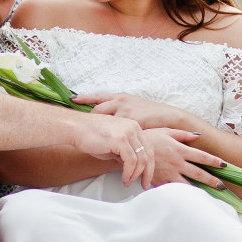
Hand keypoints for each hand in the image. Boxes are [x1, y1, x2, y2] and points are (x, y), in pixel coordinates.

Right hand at [67, 112, 149, 185]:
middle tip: (144, 184)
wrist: (75, 128)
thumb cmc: (89, 136)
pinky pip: (131, 161)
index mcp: (133, 127)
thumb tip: (131, 166)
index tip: (146, 177)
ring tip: (127, 182)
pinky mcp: (121, 140)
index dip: (148, 165)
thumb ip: (124, 153)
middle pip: (148, 153)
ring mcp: (128, 132)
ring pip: (141, 159)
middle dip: (147, 172)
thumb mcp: (113, 145)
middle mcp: (133, 127)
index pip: (147, 148)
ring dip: (135, 175)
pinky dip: (129, 172)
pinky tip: (124, 178)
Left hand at [73, 92, 195, 131]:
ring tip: (93, 139)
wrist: (169, 116)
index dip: (84, 98)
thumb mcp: (133, 107)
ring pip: (106, 121)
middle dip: (91, 119)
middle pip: (98, 110)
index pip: (98, 97)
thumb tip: (106, 121)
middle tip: (84, 127)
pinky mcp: (133, 122)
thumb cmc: (151, 114)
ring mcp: (127, 111)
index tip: (72, 99)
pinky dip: (113, 139)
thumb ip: (120, 112)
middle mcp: (121, 102)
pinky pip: (118, 132)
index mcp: (120, 97)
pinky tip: (110, 145)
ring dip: (101, 131)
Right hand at [138, 127, 228, 191]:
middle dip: (212, 180)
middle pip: (198, 173)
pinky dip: (183, 195)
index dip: (214, 161)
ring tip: (211, 196)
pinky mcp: (161, 181)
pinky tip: (190, 200)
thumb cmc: (149, 138)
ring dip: (200, 190)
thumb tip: (198, 135)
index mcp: (180, 149)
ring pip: (188, 185)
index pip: (201, 156)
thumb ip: (183, 134)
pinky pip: (174, 190)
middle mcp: (177, 163)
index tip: (224, 165)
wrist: (131, 150)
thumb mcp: (167, 131)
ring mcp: (169, 173)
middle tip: (223, 186)